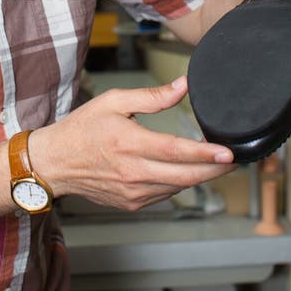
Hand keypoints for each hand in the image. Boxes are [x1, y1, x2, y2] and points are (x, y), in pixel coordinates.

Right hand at [29, 76, 234, 211]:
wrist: (55, 163)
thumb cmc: (81, 129)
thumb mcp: (113, 102)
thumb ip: (151, 96)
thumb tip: (183, 86)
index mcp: (129, 144)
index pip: (177, 151)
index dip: (206, 153)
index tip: (229, 152)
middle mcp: (133, 172)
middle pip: (186, 176)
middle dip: (216, 170)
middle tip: (235, 160)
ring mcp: (133, 192)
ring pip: (178, 187)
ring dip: (200, 177)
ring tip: (216, 164)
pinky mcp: (131, 203)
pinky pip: (164, 194)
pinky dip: (178, 183)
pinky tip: (184, 171)